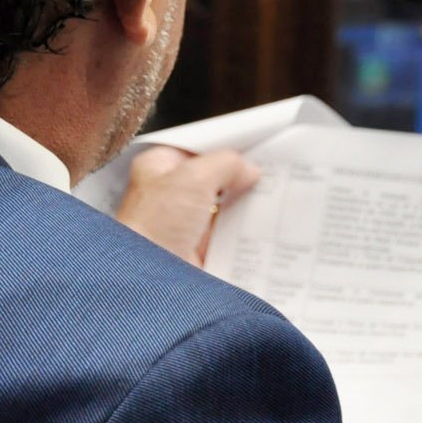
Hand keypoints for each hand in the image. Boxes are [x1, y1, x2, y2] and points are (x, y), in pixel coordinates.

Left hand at [114, 146, 261, 265]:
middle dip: (240, 177)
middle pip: (214, 177)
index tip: (255, 144)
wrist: (147, 279)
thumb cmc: (153, 227)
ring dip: (245, 205)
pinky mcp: (197, 249)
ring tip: (274, 197)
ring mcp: (184, 223)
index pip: (197, 147)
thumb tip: (248, 169)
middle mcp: (169, 194)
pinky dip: (244, 232)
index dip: (225, 145)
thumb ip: (225, 163)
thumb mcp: (193, 178)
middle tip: (269, 171)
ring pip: (224, 206)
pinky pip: (227, 234)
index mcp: (158, 167)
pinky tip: (263, 227)